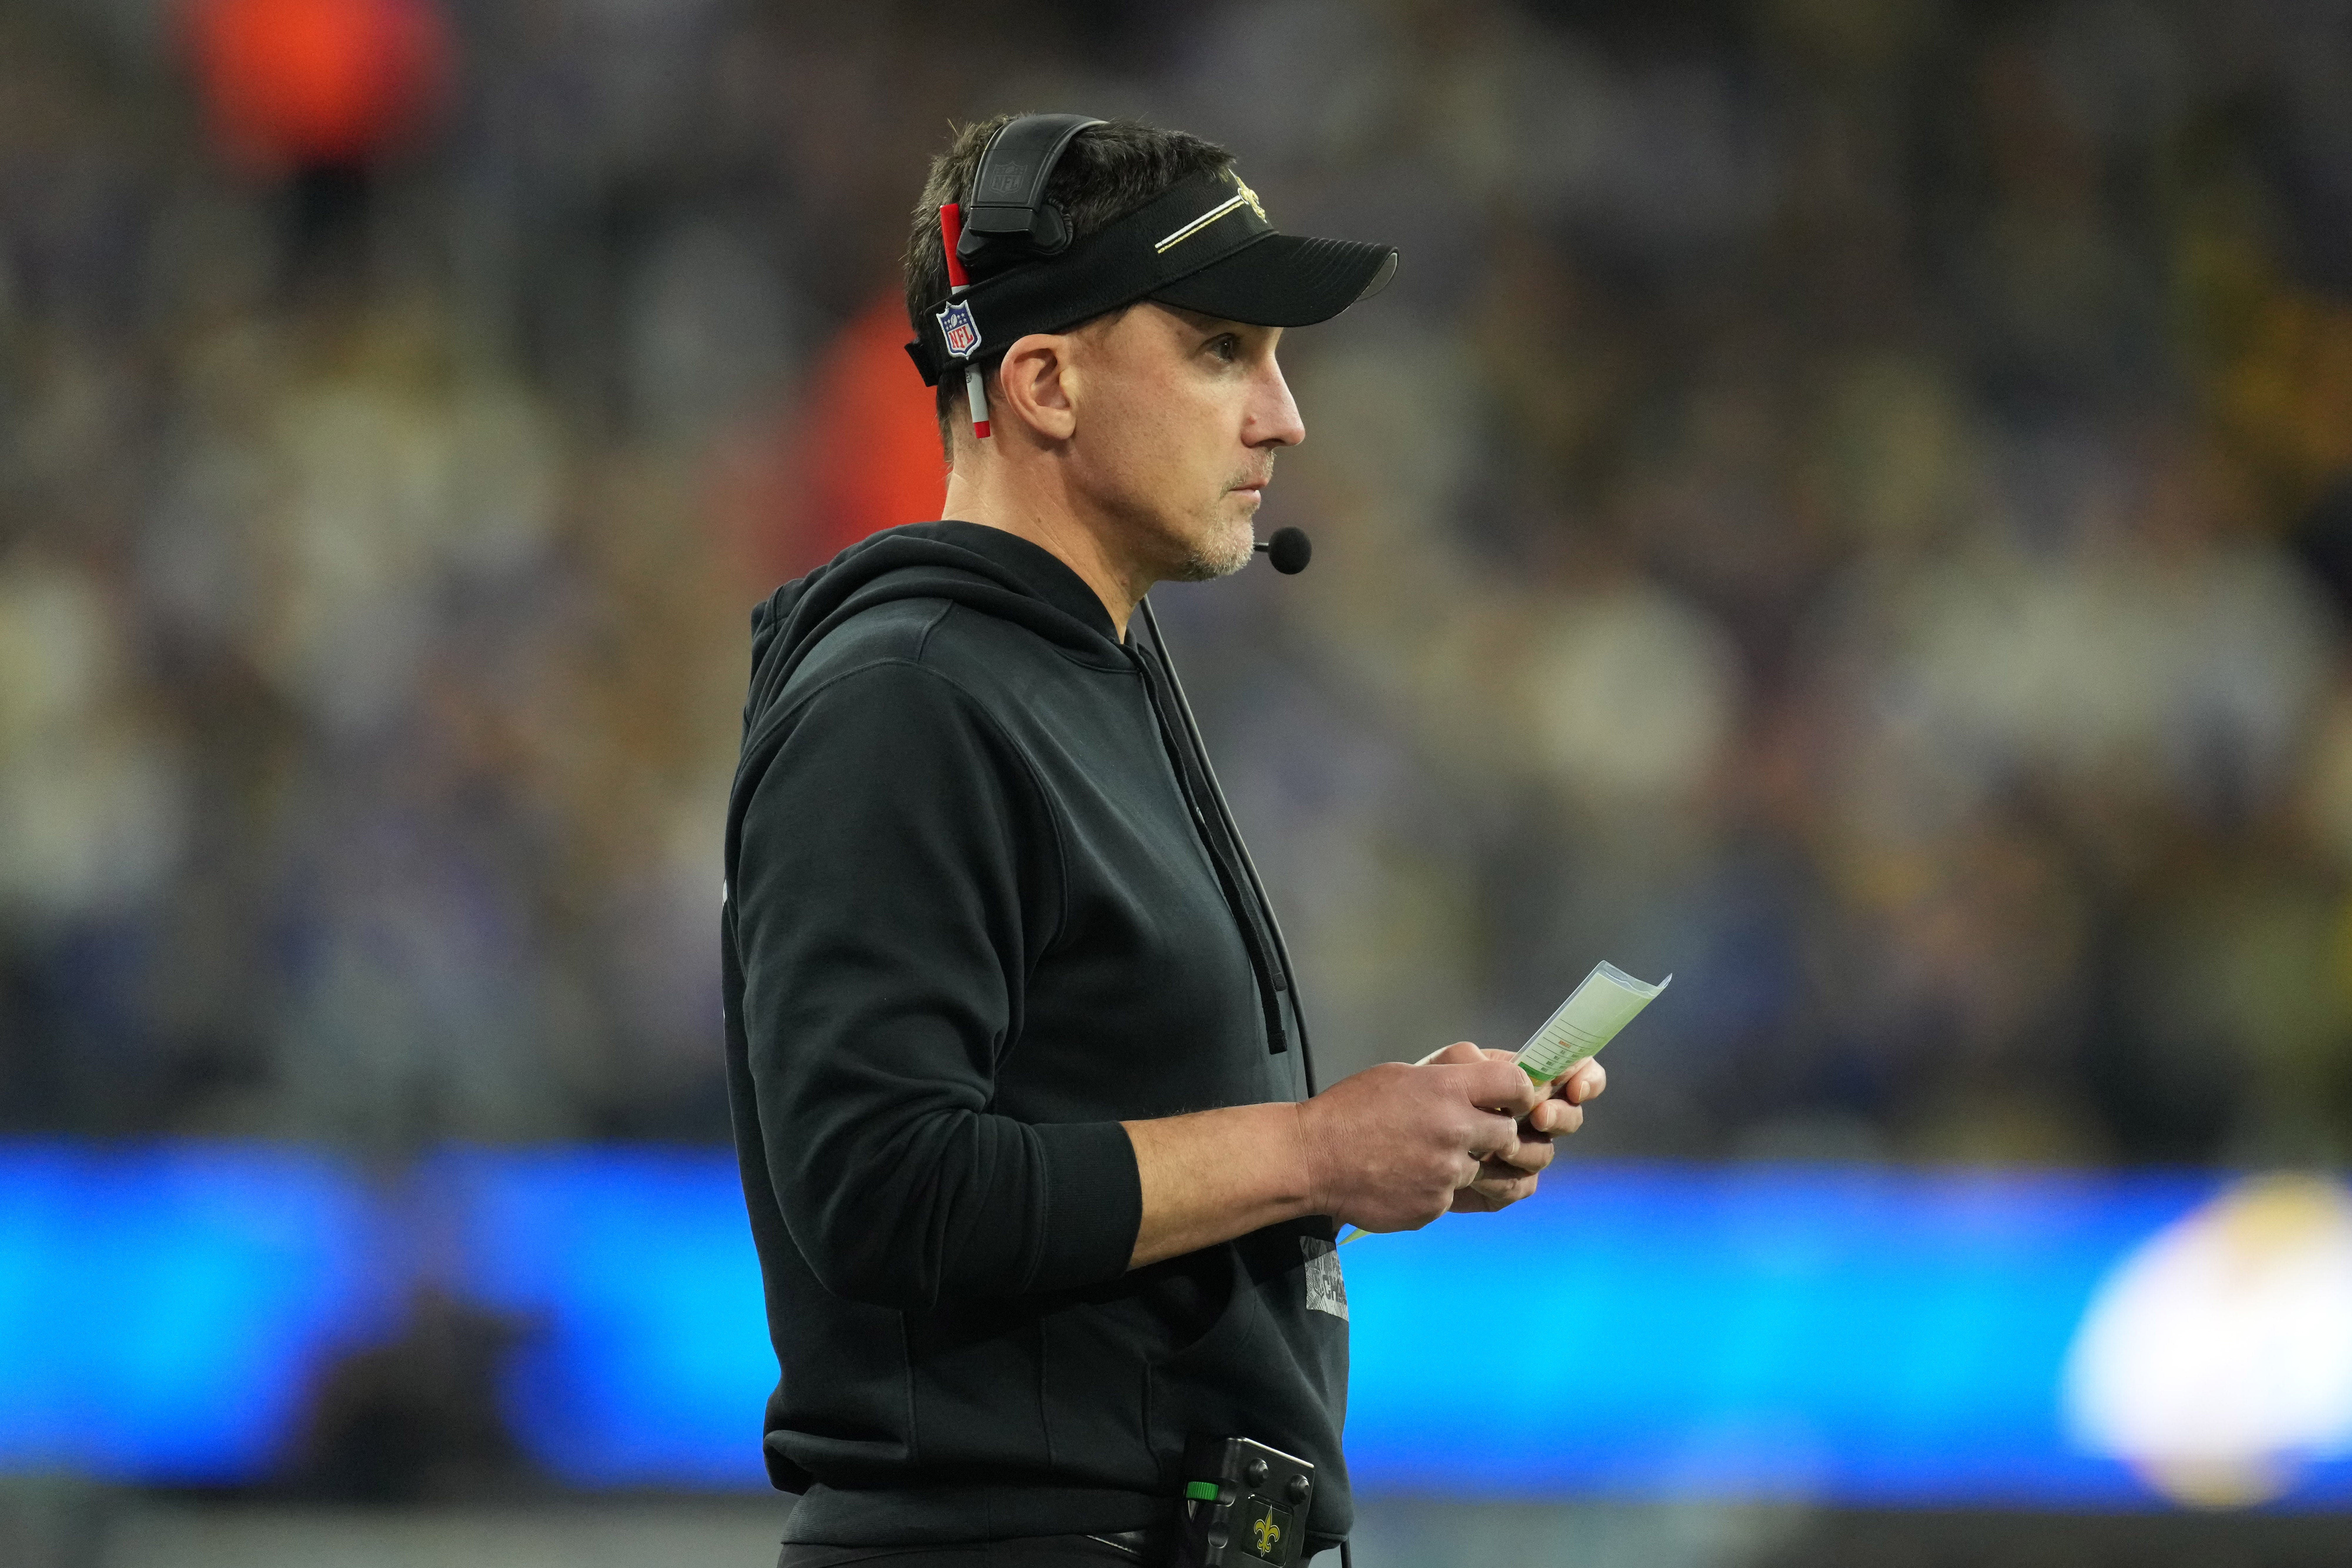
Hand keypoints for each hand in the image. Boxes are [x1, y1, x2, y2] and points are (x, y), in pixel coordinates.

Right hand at [1294, 1051, 1540, 1233]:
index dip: (1519, 1093)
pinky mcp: (1435, 1207)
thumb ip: (1447, 1080)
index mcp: (1447, 1090)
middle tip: (1468, 1133)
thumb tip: (1484, 1087)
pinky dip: (1436, 1189)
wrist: (1313, 1159)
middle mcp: (1455, 1131)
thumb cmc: (1351, 1109)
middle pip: (1508, 1134)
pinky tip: (1406, 1178)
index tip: (1510, 1101)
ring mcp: (1447, 1174)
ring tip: (1422, 1156)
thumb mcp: (1401, 1075)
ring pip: (1479, 1169)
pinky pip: (1451, 1197)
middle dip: (1494, 1134)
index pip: (1516, 1085)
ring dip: (1461, 1164)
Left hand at [1415, 1043, 1605, 1213]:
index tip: (1576, 1088)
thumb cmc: (1398, 1104)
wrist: (1367, 1153)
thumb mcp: (1435, 1070)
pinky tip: (1477, 1179)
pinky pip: (1520, 1186)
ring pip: (1544, 1153)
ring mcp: (1513, 1153)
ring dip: (1524, 1151)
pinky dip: (1503, 1183)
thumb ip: (1478, 1064)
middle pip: (1568, 1116)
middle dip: (1560, 1116)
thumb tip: (1523, 1078)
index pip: (1572, 1073)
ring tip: (1489, 1151)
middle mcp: (1521, 1116)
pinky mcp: (1498, 1186)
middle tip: (1537, 1117)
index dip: (1586, 1077)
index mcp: (1514, 1079)